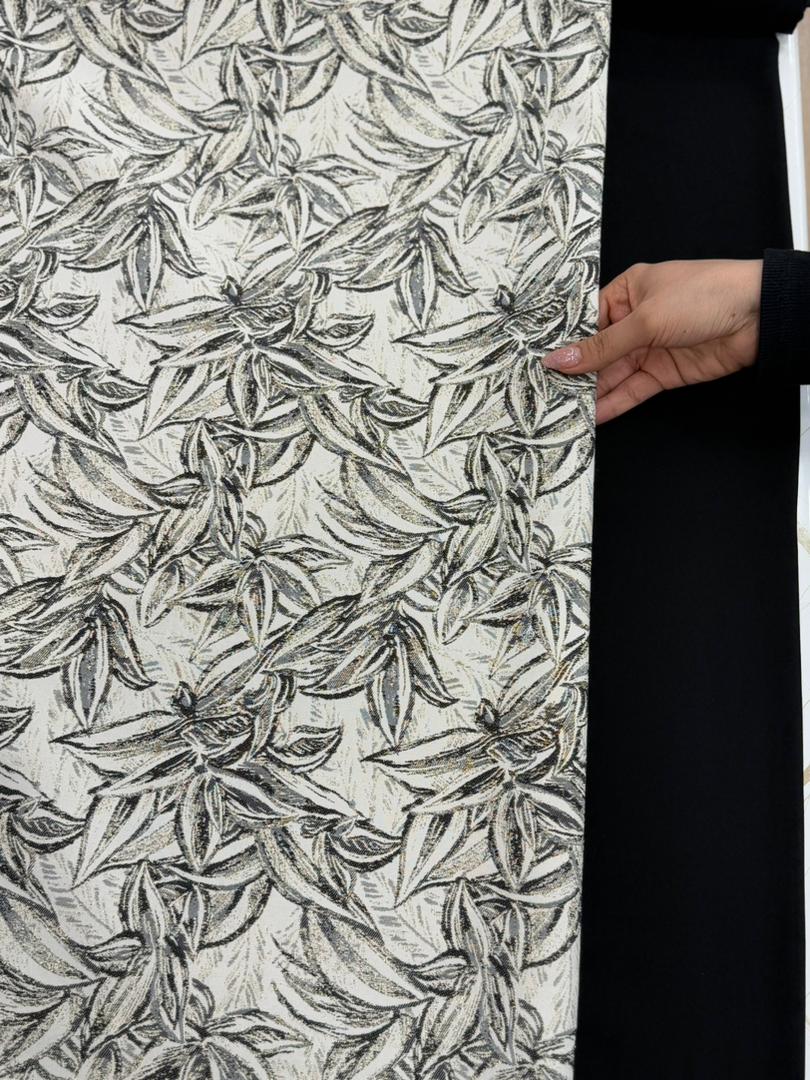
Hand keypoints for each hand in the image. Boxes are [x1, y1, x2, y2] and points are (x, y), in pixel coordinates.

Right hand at [542, 259, 762, 422]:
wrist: (759, 316)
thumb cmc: (704, 295)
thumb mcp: (646, 318)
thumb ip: (601, 347)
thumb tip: (558, 360)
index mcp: (628, 292)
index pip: (587, 320)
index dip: (564, 343)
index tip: (538, 364)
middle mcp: (635, 320)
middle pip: (597, 351)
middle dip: (574, 374)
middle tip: (543, 395)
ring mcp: (649, 348)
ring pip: (612, 374)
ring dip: (590, 393)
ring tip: (560, 411)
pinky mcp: (664, 373)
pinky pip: (632, 390)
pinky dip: (613, 403)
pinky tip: (592, 416)